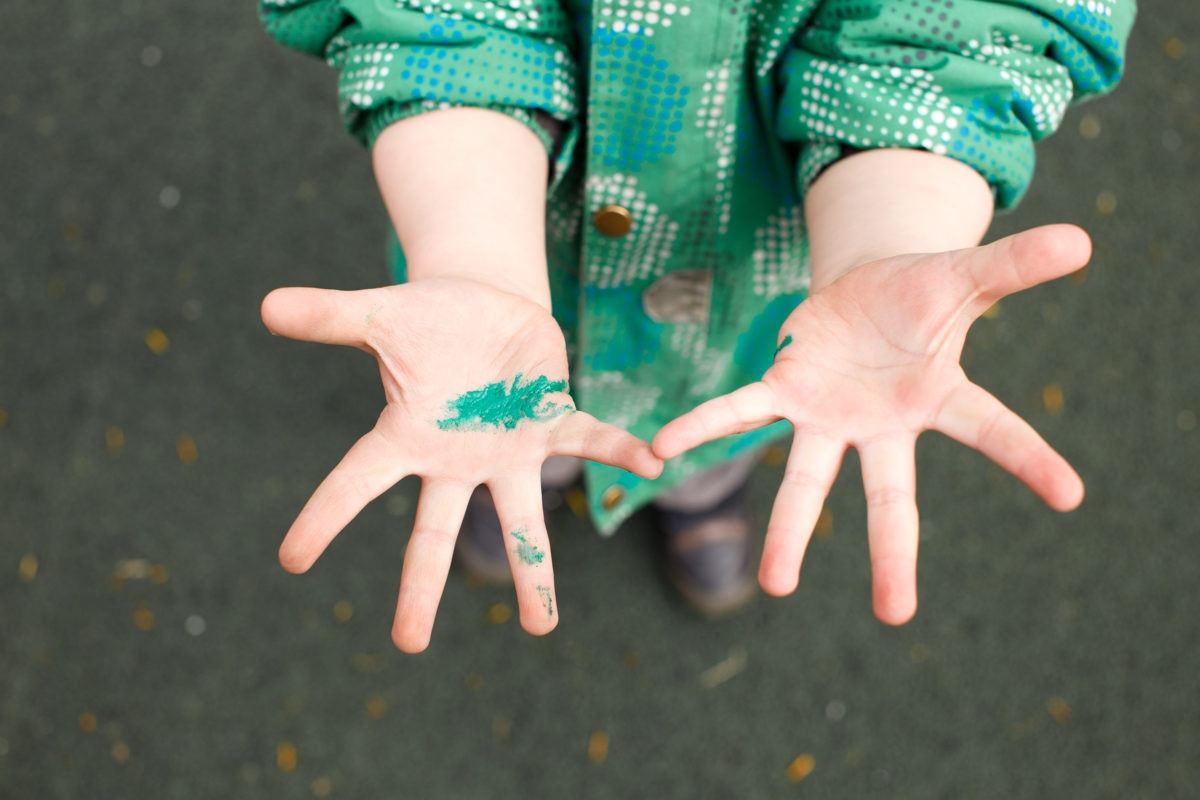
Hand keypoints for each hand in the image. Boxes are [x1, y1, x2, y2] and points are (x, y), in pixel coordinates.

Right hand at [262, 279, 662, 651]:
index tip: (291, 559)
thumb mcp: (379, 315)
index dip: (324, 516)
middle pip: (434, 531)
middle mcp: (455, 458)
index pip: (356, 481)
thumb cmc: (425, 320)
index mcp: (406, 435)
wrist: (481, 306)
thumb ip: (331, 316)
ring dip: (533, 570)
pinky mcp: (551, 420)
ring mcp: (506, 448)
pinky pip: (587, 439)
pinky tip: (652, 463)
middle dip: (422, 586)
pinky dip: (618, 451)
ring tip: (540, 628)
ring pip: (519, 517)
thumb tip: (264, 304)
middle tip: (409, 644)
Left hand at [653, 225, 1089, 623]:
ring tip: (777, 585)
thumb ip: (1014, 267)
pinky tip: (662, 448)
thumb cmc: (921, 294)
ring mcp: (830, 416)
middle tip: (896, 614)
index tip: (1071, 493)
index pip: (992, 428)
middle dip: (893, 553)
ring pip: (810, 480)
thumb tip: (1085, 240)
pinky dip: (704, 427)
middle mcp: (882, 425)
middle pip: (892, 495)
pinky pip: (740, 410)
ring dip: (791, 531)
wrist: (867, 288)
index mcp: (938, 397)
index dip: (1029, 458)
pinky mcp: (785, 391)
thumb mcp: (965, 275)